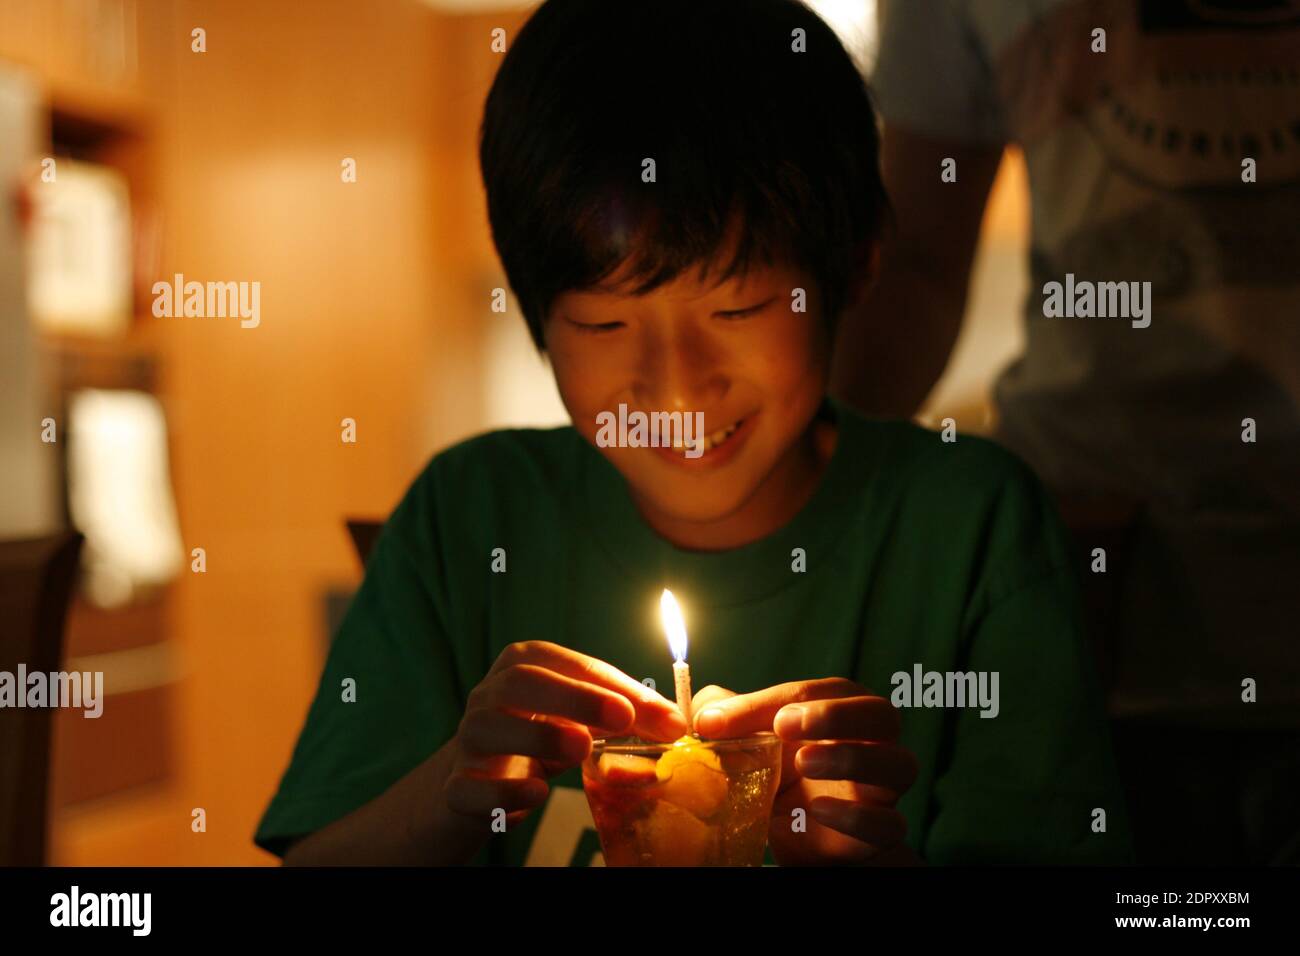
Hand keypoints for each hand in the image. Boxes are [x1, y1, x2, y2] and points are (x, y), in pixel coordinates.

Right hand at [444, 641, 686, 830]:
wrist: (468, 788)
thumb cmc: (534, 743)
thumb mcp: (576, 722)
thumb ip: (620, 720)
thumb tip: (674, 726)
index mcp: (524, 667)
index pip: (572, 665)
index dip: (620, 687)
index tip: (667, 718)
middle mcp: (489, 695)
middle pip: (524, 682)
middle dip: (576, 696)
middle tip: (623, 719)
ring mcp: (467, 741)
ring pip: (488, 726)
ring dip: (537, 735)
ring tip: (580, 748)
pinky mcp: (454, 788)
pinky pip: (468, 787)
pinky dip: (502, 791)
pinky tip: (536, 796)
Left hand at [691, 678, 919, 864]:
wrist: (797, 833)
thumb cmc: (777, 772)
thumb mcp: (748, 740)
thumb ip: (727, 717)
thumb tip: (701, 713)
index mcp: (843, 708)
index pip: (821, 691)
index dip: (770, 701)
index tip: (719, 720)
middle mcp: (873, 741)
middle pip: (881, 714)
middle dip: (835, 715)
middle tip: (784, 726)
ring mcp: (883, 788)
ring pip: (899, 764)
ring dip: (852, 758)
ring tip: (803, 762)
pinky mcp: (881, 832)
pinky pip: (888, 822)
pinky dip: (856, 816)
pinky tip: (818, 811)